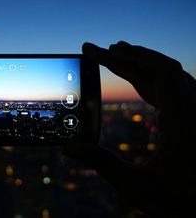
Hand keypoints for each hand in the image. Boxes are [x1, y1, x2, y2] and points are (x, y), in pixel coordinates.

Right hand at [63, 41, 195, 216]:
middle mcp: (192, 112)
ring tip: (113, 56)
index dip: (133, 57)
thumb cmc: (179, 203)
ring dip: (140, 64)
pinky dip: (150, 76)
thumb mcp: (136, 187)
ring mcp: (194, 113)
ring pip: (168, 76)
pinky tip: (135, 77)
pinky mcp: (191, 117)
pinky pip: (172, 87)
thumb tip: (68, 148)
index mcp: (183, 124)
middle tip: (97, 51)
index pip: (161, 74)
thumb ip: (102, 163)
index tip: (105, 50)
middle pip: (161, 70)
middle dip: (127, 57)